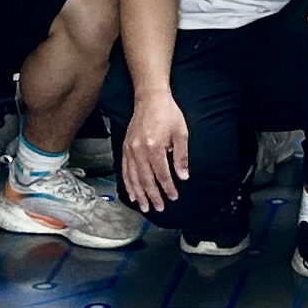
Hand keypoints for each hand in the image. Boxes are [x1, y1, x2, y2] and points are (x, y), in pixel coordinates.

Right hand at [121, 94, 189, 211]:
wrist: (150, 98)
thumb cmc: (168, 114)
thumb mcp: (181, 133)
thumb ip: (181, 156)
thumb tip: (183, 176)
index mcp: (154, 147)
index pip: (161, 174)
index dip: (168, 187)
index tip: (173, 197)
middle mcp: (139, 150)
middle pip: (146, 179)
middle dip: (153, 196)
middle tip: (158, 208)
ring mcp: (130, 149)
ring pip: (133, 177)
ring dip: (139, 194)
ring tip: (145, 207)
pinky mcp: (125, 148)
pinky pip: (125, 170)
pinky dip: (128, 184)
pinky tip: (132, 194)